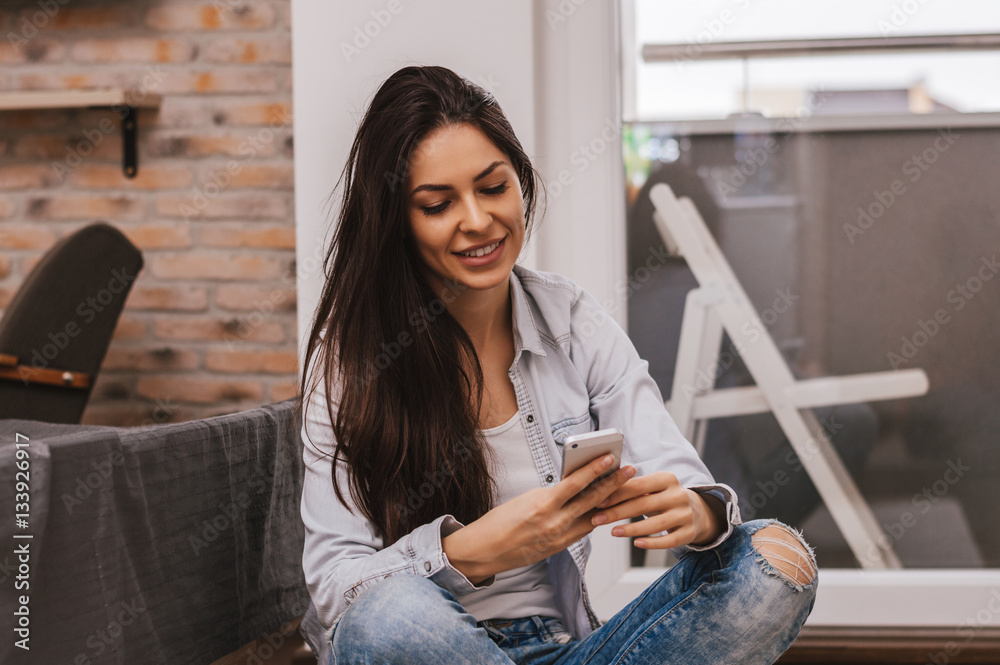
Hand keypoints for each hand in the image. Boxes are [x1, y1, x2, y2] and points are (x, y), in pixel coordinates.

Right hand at [442, 455, 635, 583]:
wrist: (485, 551)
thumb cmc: (499, 521)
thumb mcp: (525, 499)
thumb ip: (551, 494)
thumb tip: (572, 485)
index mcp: (542, 504)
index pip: (575, 483)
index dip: (595, 469)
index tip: (610, 457)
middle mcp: (554, 522)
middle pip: (591, 500)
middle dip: (613, 484)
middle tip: (630, 470)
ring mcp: (559, 537)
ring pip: (592, 517)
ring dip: (610, 502)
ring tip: (624, 490)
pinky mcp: (559, 547)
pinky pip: (583, 530)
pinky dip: (594, 518)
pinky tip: (605, 509)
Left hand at [589, 472, 722, 548]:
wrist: (697, 511)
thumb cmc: (663, 497)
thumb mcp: (652, 488)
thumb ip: (632, 488)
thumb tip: (599, 489)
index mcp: (667, 479)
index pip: (638, 485)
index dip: (617, 494)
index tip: (597, 502)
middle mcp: (678, 495)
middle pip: (643, 505)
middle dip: (617, 512)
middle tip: (596, 519)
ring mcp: (686, 514)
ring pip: (655, 524)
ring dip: (631, 529)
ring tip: (612, 532)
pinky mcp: (689, 532)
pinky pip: (668, 541)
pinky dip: (652, 543)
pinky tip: (636, 544)